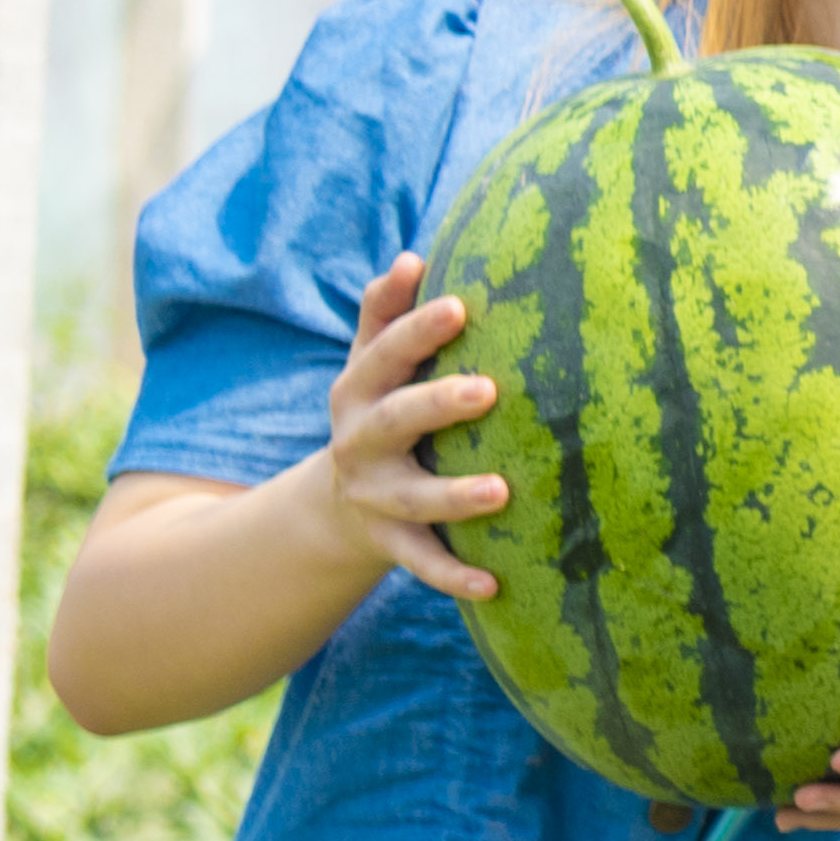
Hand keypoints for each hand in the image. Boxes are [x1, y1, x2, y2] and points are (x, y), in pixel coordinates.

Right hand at [318, 252, 507, 601]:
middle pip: (395, 420)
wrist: (337, 501)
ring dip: (454, 495)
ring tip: (502, 491)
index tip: (460, 306)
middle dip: (436, 404)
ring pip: (414, 498)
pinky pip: (423, 563)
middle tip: (489, 389)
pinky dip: (454, 576)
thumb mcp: (372, 365)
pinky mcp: (391, 543)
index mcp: (359, 390)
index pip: (383, 353)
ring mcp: (375, 496)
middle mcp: (360, 443)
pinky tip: (494, 585)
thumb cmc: (380, 408)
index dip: (417, 329)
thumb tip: (412, 255)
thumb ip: (386, 314)